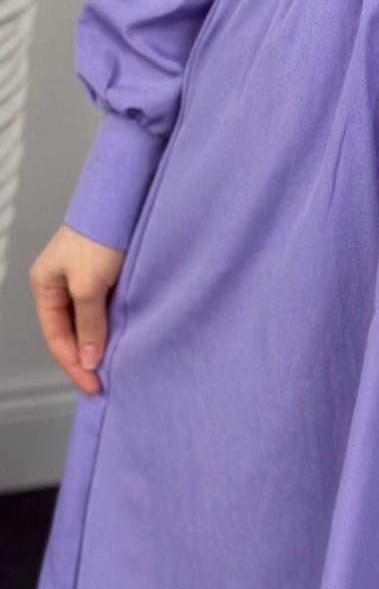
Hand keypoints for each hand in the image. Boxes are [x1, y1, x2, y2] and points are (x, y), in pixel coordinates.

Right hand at [29, 225, 125, 394]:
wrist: (122, 202)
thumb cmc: (98, 237)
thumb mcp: (88, 285)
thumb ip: (89, 324)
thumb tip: (89, 360)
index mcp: (45, 285)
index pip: (56, 336)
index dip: (74, 364)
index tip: (93, 386)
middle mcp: (60, 285)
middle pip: (71, 332)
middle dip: (85, 359)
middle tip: (104, 384)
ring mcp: (82, 280)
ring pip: (88, 322)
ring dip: (99, 344)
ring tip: (114, 368)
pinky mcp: (104, 275)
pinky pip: (103, 309)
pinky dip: (110, 327)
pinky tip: (121, 341)